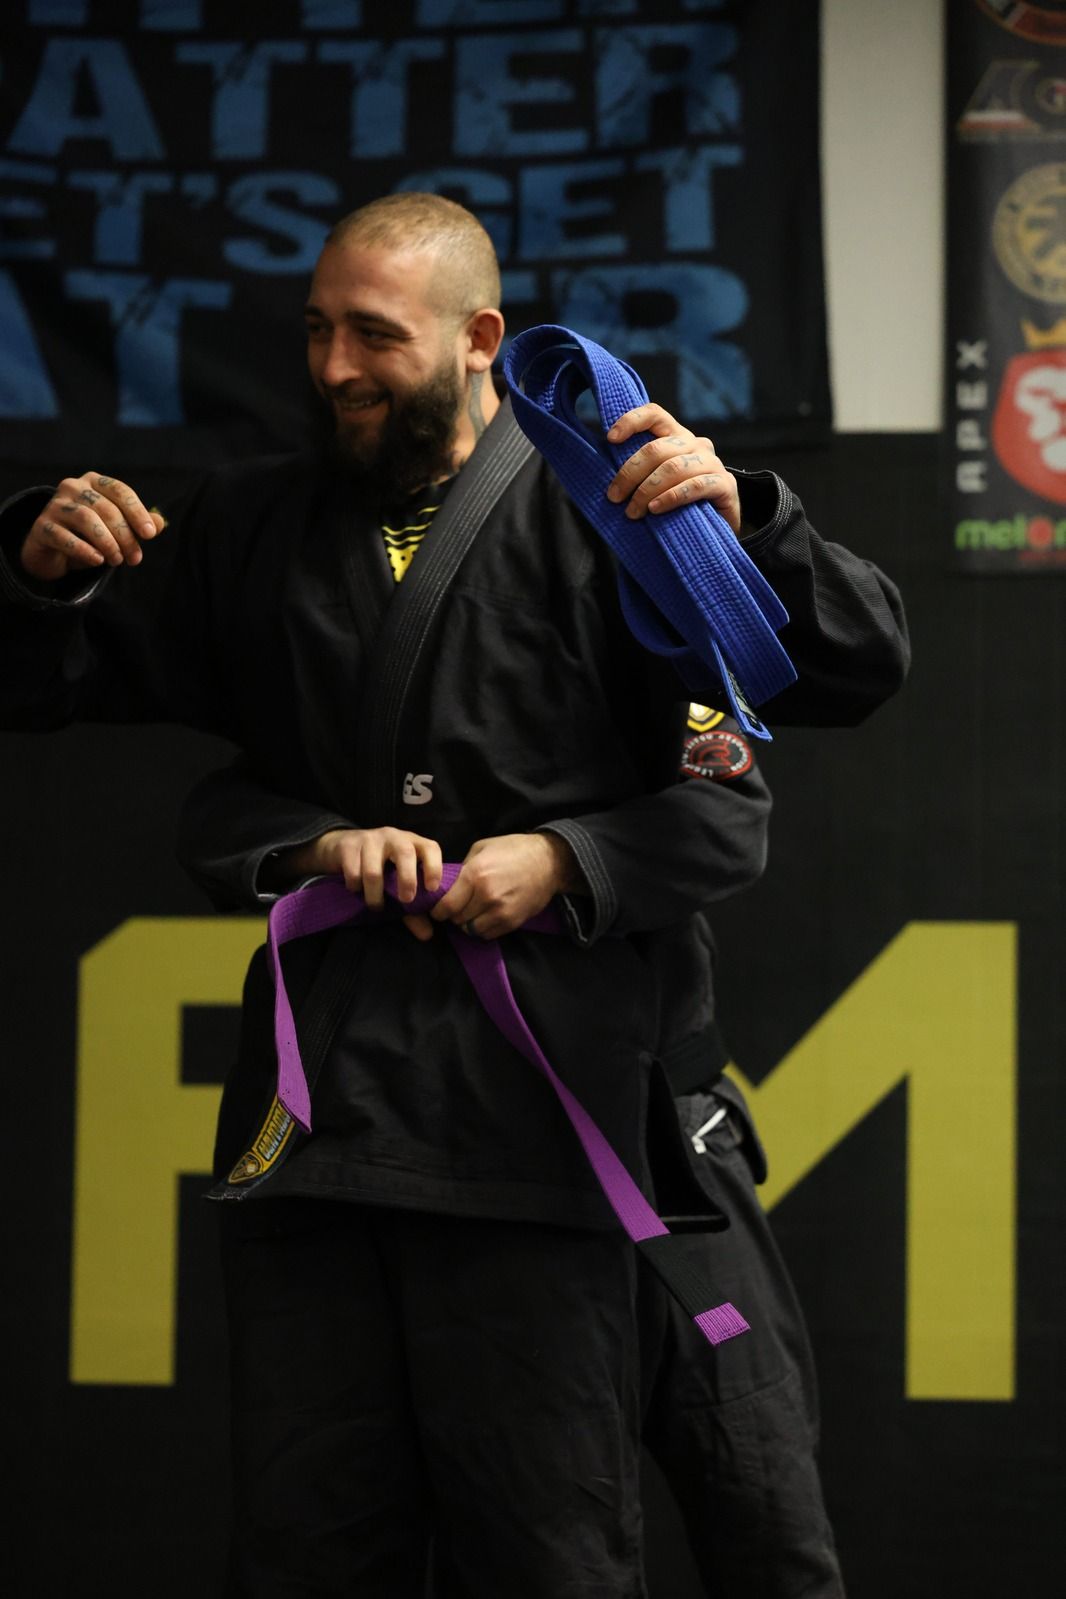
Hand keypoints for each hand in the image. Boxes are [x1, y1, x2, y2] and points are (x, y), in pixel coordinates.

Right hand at [21, 473, 164, 581]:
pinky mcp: (42, 526)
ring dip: (107, 543)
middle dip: (125, 536)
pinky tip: (98, 561)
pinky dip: (84, 550)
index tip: (150, 535)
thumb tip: (160, 523)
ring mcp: (54, 505)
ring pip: (86, 519)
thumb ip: (138, 524)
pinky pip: (65, 537)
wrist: (52, 550)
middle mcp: (72, 487)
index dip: (137, 512)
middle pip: (106, 508)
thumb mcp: (116, 529)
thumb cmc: (89, 534)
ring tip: (117, 561)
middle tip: (135, 558)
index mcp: (94, 481)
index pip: (120, 491)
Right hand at [284, 826, 443, 941]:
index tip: (432, 888)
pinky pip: (352, 873)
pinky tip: (356, 890)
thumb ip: (413, 909)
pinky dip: (355, 888)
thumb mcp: (398, 884)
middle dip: (407, 879)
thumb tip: (427, 935)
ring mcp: (370, 839)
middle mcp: (393, 837)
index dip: (434, 867)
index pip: (430, 848)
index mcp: (412, 843)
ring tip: (376, 906)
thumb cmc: (380, 867)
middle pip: (405, 853)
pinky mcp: (348, 846)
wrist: (341, 847)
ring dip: (375, 895)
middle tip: (406, 900)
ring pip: (374, 871)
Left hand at [429, 832, 579, 939]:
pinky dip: (483, 929)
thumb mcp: (482, 848)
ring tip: (471, 914)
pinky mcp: (512, 922)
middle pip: (458, 919)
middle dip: (454, 915)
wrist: (548, 862)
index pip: (447, 906)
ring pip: (471, 930)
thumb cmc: (513, 850)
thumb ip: (464, 868)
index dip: (438, 912)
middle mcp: (486, 897)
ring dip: (468, 924)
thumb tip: (451, 886)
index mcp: (475, 876)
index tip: (438, 911)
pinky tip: (485, 917)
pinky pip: (488, 934)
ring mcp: (501, 912)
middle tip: (457, 909)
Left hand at [603, 404, 740, 532]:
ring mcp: (712, 463)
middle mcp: (696, 445)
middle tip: (615, 497)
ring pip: (674, 467)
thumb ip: (639, 472)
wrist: (714, 531)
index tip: (610, 439)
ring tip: (633, 512)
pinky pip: (696, 486)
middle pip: (657, 449)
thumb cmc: (677, 506)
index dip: (631, 421)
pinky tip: (656, 509)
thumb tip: (605, 473)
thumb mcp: (656, 483)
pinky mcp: (725, 485)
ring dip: (647, 490)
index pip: (654, 414)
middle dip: (630, 473)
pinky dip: (672, 497)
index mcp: (677, 437)